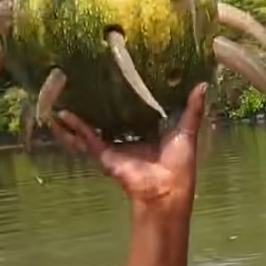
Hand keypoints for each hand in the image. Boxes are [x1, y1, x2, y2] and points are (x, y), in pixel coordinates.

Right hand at [51, 83, 207, 208]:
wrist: (166, 190)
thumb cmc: (179, 163)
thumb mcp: (187, 131)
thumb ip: (193, 109)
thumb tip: (203, 84)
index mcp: (151, 134)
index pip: (139, 110)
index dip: (132, 95)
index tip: (124, 75)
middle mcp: (132, 139)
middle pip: (113, 118)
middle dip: (100, 103)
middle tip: (90, 80)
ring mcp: (117, 147)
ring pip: (94, 128)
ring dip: (79, 116)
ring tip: (64, 96)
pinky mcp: (105, 155)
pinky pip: (87, 139)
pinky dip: (74, 128)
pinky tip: (62, 114)